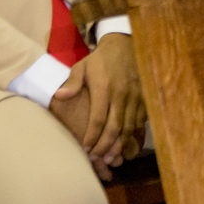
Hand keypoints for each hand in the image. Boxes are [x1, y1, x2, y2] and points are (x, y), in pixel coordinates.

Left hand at [51, 33, 143, 174]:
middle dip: (106, 146)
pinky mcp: (144, 97)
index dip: (92, 137)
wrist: (124, 44)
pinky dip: (133, 134)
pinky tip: (126, 143)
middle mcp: (120, 94)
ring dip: (120, 144)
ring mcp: (135, 96)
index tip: (86, 149)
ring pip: (129, 127)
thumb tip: (59, 97)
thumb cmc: (100, 59)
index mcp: (103, 88)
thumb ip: (72, 83)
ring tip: (111, 157)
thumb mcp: (82, 66)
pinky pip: (140, 121)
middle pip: (114, 128)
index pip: (98, 119)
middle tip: (98, 158)